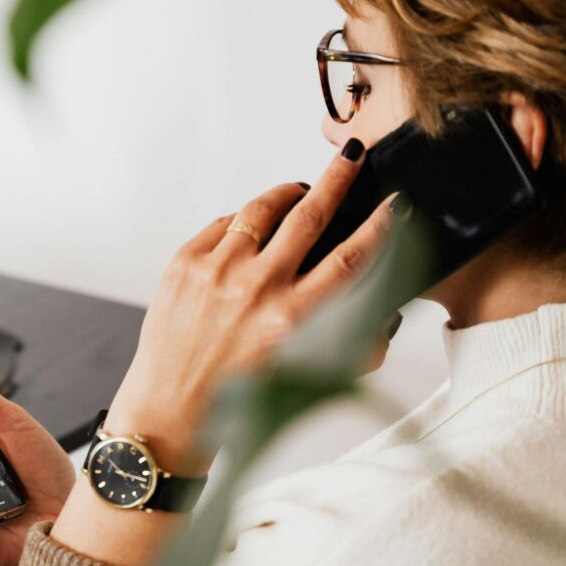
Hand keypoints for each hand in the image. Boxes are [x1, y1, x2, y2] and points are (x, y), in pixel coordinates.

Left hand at [105, 139, 396, 474]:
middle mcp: (256, 290)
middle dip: (337, 179)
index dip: (379, 227)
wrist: (170, 410)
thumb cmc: (238, 398)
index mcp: (292, 321)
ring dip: (287, 195)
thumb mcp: (305, 375)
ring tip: (300, 192)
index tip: (395, 205)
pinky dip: (243, 223)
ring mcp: (216, 271)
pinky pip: (224, 224)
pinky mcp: (185, 263)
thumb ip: (349, 344)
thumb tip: (381, 310)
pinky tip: (252, 233)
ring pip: (262, 209)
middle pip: (309, 215)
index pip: (349, 259)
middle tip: (351, 156)